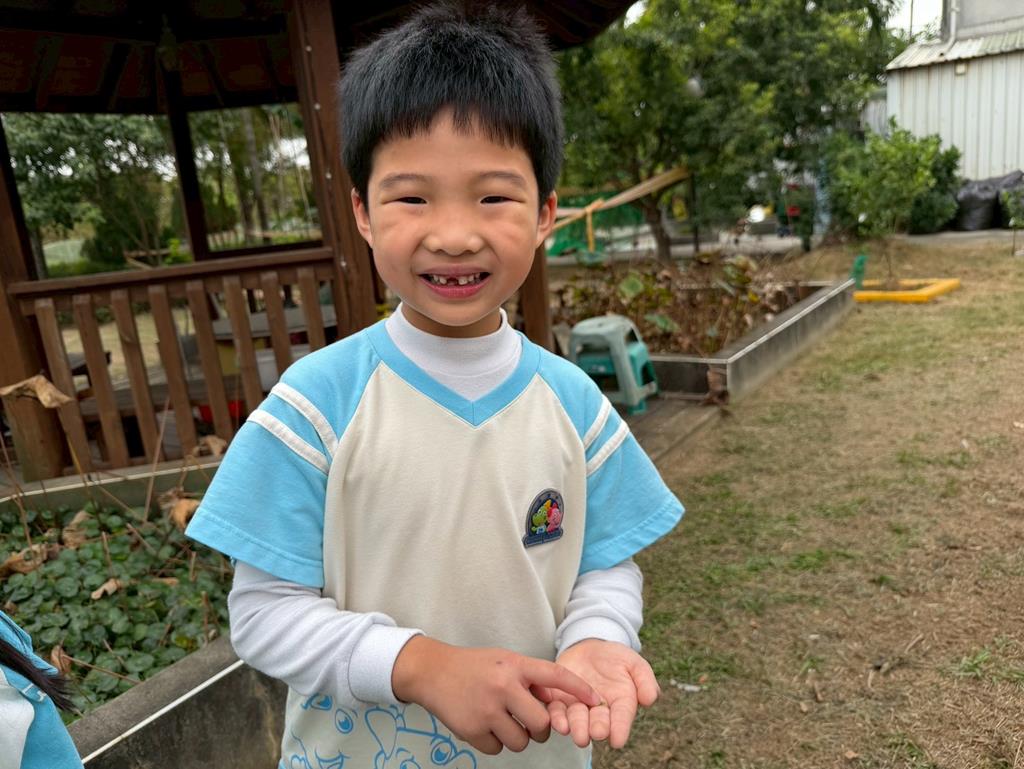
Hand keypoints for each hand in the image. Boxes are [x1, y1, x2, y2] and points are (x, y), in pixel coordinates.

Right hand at [392, 636, 601, 755]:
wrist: (432, 672)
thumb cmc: (474, 667)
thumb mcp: (505, 661)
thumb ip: (530, 678)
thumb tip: (558, 702)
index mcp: (514, 666)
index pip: (555, 675)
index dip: (578, 689)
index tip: (595, 700)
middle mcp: (503, 687)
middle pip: (541, 723)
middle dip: (540, 729)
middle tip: (530, 722)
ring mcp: (487, 710)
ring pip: (521, 741)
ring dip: (517, 737)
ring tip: (503, 721)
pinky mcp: (472, 730)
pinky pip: (498, 750)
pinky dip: (495, 743)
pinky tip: (484, 725)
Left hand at [545, 639, 658, 748]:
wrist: (589, 648)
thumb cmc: (615, 658)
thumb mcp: (634, 663)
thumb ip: (645, 679)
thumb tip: (650, 699)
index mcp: (621, 703)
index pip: (622, 718)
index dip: (620, 729)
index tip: (618, 740)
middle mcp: (599, 710)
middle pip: (598, 723)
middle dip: (597, 729)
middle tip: (596, 733)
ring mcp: (578, 706)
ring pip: (576, 721)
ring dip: (577, 728)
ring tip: (577, 734)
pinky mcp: (558, 699)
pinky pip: (556, 711)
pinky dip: (557, 718)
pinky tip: (559, 723)